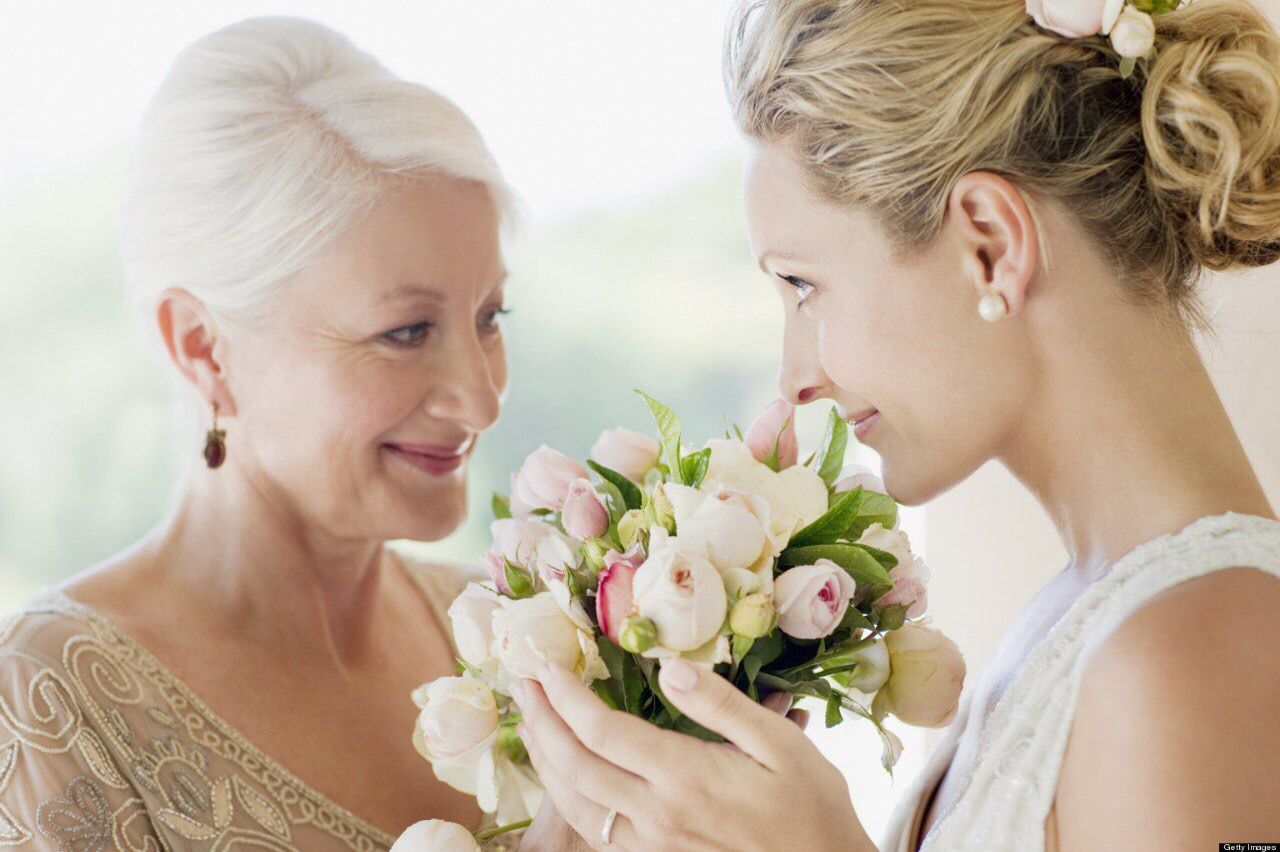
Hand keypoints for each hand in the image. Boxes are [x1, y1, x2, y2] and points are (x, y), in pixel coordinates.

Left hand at [511, 658, 876, 851]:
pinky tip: (566, 772)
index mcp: (683, 777)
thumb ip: (721, 705)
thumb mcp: (782, 744)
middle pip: (573, 766)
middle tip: (521, 683)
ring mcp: (651, 842)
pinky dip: (567, 794)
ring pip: (574, 803)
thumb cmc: (812, 806)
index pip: (601, 731)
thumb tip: (671, 665)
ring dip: (544, 759)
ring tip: (532, 721)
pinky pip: (594, 827)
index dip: (565, 695)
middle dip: (540, 721)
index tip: (545, 664)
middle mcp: (655, 814)